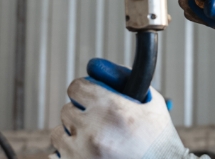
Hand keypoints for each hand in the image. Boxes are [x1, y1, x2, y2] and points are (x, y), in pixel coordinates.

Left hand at [51, 59, 192, 158]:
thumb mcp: (152, 104)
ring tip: (93, 143)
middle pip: (66, 110)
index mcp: (111, 108)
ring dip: (72, 136)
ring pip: (58, 134)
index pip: (76, 88)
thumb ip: (126, 80)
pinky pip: (55, 155)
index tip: (89, 98)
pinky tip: (84, 154)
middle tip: (96, 123)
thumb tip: (95, 65)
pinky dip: (66, 155)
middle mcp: (94, 130)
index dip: (84, 91)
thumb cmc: (159, 142)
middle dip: (80, 115)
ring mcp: (81, 153)